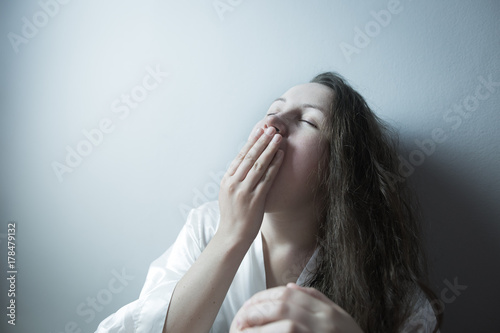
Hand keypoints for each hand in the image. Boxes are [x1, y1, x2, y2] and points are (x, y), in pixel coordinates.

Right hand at [217, 126, 283, 244]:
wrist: (232, 236)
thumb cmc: (233, 215)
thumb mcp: (228, 194)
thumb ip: (236, 179)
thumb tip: (246, 163)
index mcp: (227, 180)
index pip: (240, 156)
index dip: (251, 142)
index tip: (259, 130)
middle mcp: (234, 183)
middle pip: (249, 157)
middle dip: (261, 141)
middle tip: (271, 128)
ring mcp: (244, 191)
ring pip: (259, 165)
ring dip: (270, 149)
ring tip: (278, 137)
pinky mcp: (255, 200)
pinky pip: (267, 178)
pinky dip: (275, 165)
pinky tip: (281, 155)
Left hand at [230, 283, 363, 332]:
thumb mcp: (339, 319)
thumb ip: (315, 301)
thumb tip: (290, 288)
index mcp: (328, 312)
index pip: (289, 295)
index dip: (264, 297)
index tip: (249, 305)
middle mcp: (325, 323)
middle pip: (283, 306)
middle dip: (257, 310)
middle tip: (240, 318)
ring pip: (286, 326)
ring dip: (259, 327)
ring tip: (241, 331)